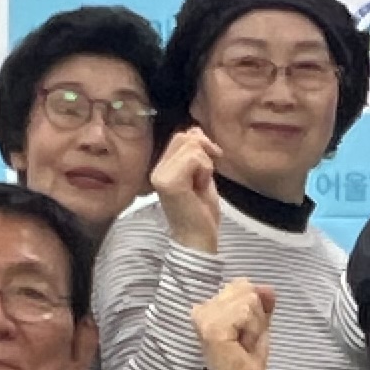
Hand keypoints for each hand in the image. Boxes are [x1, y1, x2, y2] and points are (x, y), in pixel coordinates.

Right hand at [151, 125, 224, 252]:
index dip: (202, 143)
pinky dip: (205, 171)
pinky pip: (194, 159)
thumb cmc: (201, 212)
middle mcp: (157, 170)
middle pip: (184, 136)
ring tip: (200, 185)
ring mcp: (160, 175)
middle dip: (204, 151)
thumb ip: (197, 154)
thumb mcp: (201, 175)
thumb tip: (195, 130)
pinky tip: (200, 188)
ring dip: (206, 164)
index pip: (181, 137)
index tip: (212, 161)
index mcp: (162, 167)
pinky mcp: (168, 182)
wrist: (198, 240)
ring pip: (191, 146)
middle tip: (207, 175)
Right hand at [192, 279, 273, 369]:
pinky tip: (242, 345)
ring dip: (255, 324)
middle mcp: (201, 308)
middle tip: (246, 339)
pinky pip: (245, 312)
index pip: (240, 284)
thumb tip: (268, 288)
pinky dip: (252, 329)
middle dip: (255, 315)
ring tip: (244, 343)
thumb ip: (261, 303)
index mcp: (208, 306)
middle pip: (245, 288)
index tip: (246, 331)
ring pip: (248, 300)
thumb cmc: (246, 359)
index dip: (254, 305)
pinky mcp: (212, 327)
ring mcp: (205, 317)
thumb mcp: (257, 325)